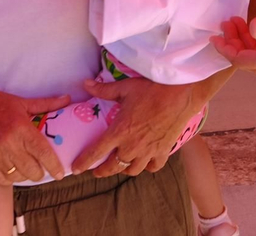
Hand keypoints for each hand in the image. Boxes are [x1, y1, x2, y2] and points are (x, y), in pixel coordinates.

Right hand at [0, 86, 69, 185]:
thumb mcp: (20, 102)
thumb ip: (45, 104)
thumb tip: (66, 100)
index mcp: (21, 128)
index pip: (42, 153)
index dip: (54, 166)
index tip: (60, 173)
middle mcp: (9, 144)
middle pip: (32, 169)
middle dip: (40, 172)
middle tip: (41, 169)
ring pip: (18, 176)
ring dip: (25, 175)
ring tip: (25, 168)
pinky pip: (2, 180)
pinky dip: (9, 178)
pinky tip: (11, 171)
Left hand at [73, 77, 200, 176]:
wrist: (180, 95)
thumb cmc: (151, 89)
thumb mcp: (125, 88)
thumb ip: (104, 90)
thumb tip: (85, 84)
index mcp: (119, 131)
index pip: (96, 152)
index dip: (84, 162)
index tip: (75, 169)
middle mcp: (132, 146)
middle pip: (113, 167)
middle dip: (102, 171)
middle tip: (96, 171)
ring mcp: (149, 151)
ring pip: (132, 170)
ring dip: (123, 170)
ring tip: (119, 166)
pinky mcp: (163, 151)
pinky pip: (153, 167)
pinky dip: (147, 167)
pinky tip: (144, 162)